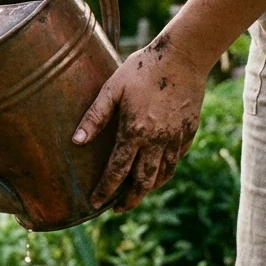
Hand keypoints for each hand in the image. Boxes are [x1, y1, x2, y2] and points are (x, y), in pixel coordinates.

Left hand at [73, 37, 208, 211]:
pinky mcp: (189, 131)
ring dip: (148, 188)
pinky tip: (158, 172)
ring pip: (163, 174)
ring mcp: (176, 138)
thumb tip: (75, 141)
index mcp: (135, 131)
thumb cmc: (143, 68)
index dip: (105, 190)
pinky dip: (166, 171)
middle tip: (118, 209)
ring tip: (136, 195)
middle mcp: (157, 140)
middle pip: (143, 182)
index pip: (117, 171)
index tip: (95, 203)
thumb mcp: (112, 88)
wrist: (184, 55)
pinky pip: (176, 159)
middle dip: (129, 200)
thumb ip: (94, 116)